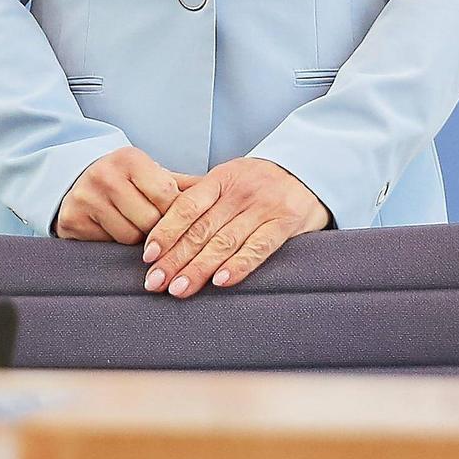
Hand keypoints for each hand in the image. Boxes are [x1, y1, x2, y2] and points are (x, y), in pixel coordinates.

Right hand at [53, 146, 201, 242]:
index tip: (181, 218)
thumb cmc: (127, 181)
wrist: (78, 180)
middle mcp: (105, 175)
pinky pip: (108, 244)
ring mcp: (85, 198)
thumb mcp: (153, 175)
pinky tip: (115, 231)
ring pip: (130, 236)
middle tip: (158, 226)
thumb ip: (185, 185)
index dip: (177, 212)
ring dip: (139, 240)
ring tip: (137, 227)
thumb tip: (227, 191)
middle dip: (160, 229)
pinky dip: (117, 244)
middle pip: (150, 220)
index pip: (167, 194)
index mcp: (130, 159)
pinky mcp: (72, 221)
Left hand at [140, 155, 330, 296]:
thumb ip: (196, 192)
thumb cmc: (259, 181)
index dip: (166, 231)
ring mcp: (265, 206)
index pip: (187, 206)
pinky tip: (220, 281)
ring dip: (199, 268)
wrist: (309, 170)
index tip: (149, 256)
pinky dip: (238, 265)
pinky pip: (259, 247)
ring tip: (179, 289)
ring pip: (226, 242)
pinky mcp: (286, 222)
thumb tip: (156, 207)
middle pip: (202, 229)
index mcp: (222, 178)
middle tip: (155, 282)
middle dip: (175, 258)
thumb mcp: (228, 177)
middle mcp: (241, 191)